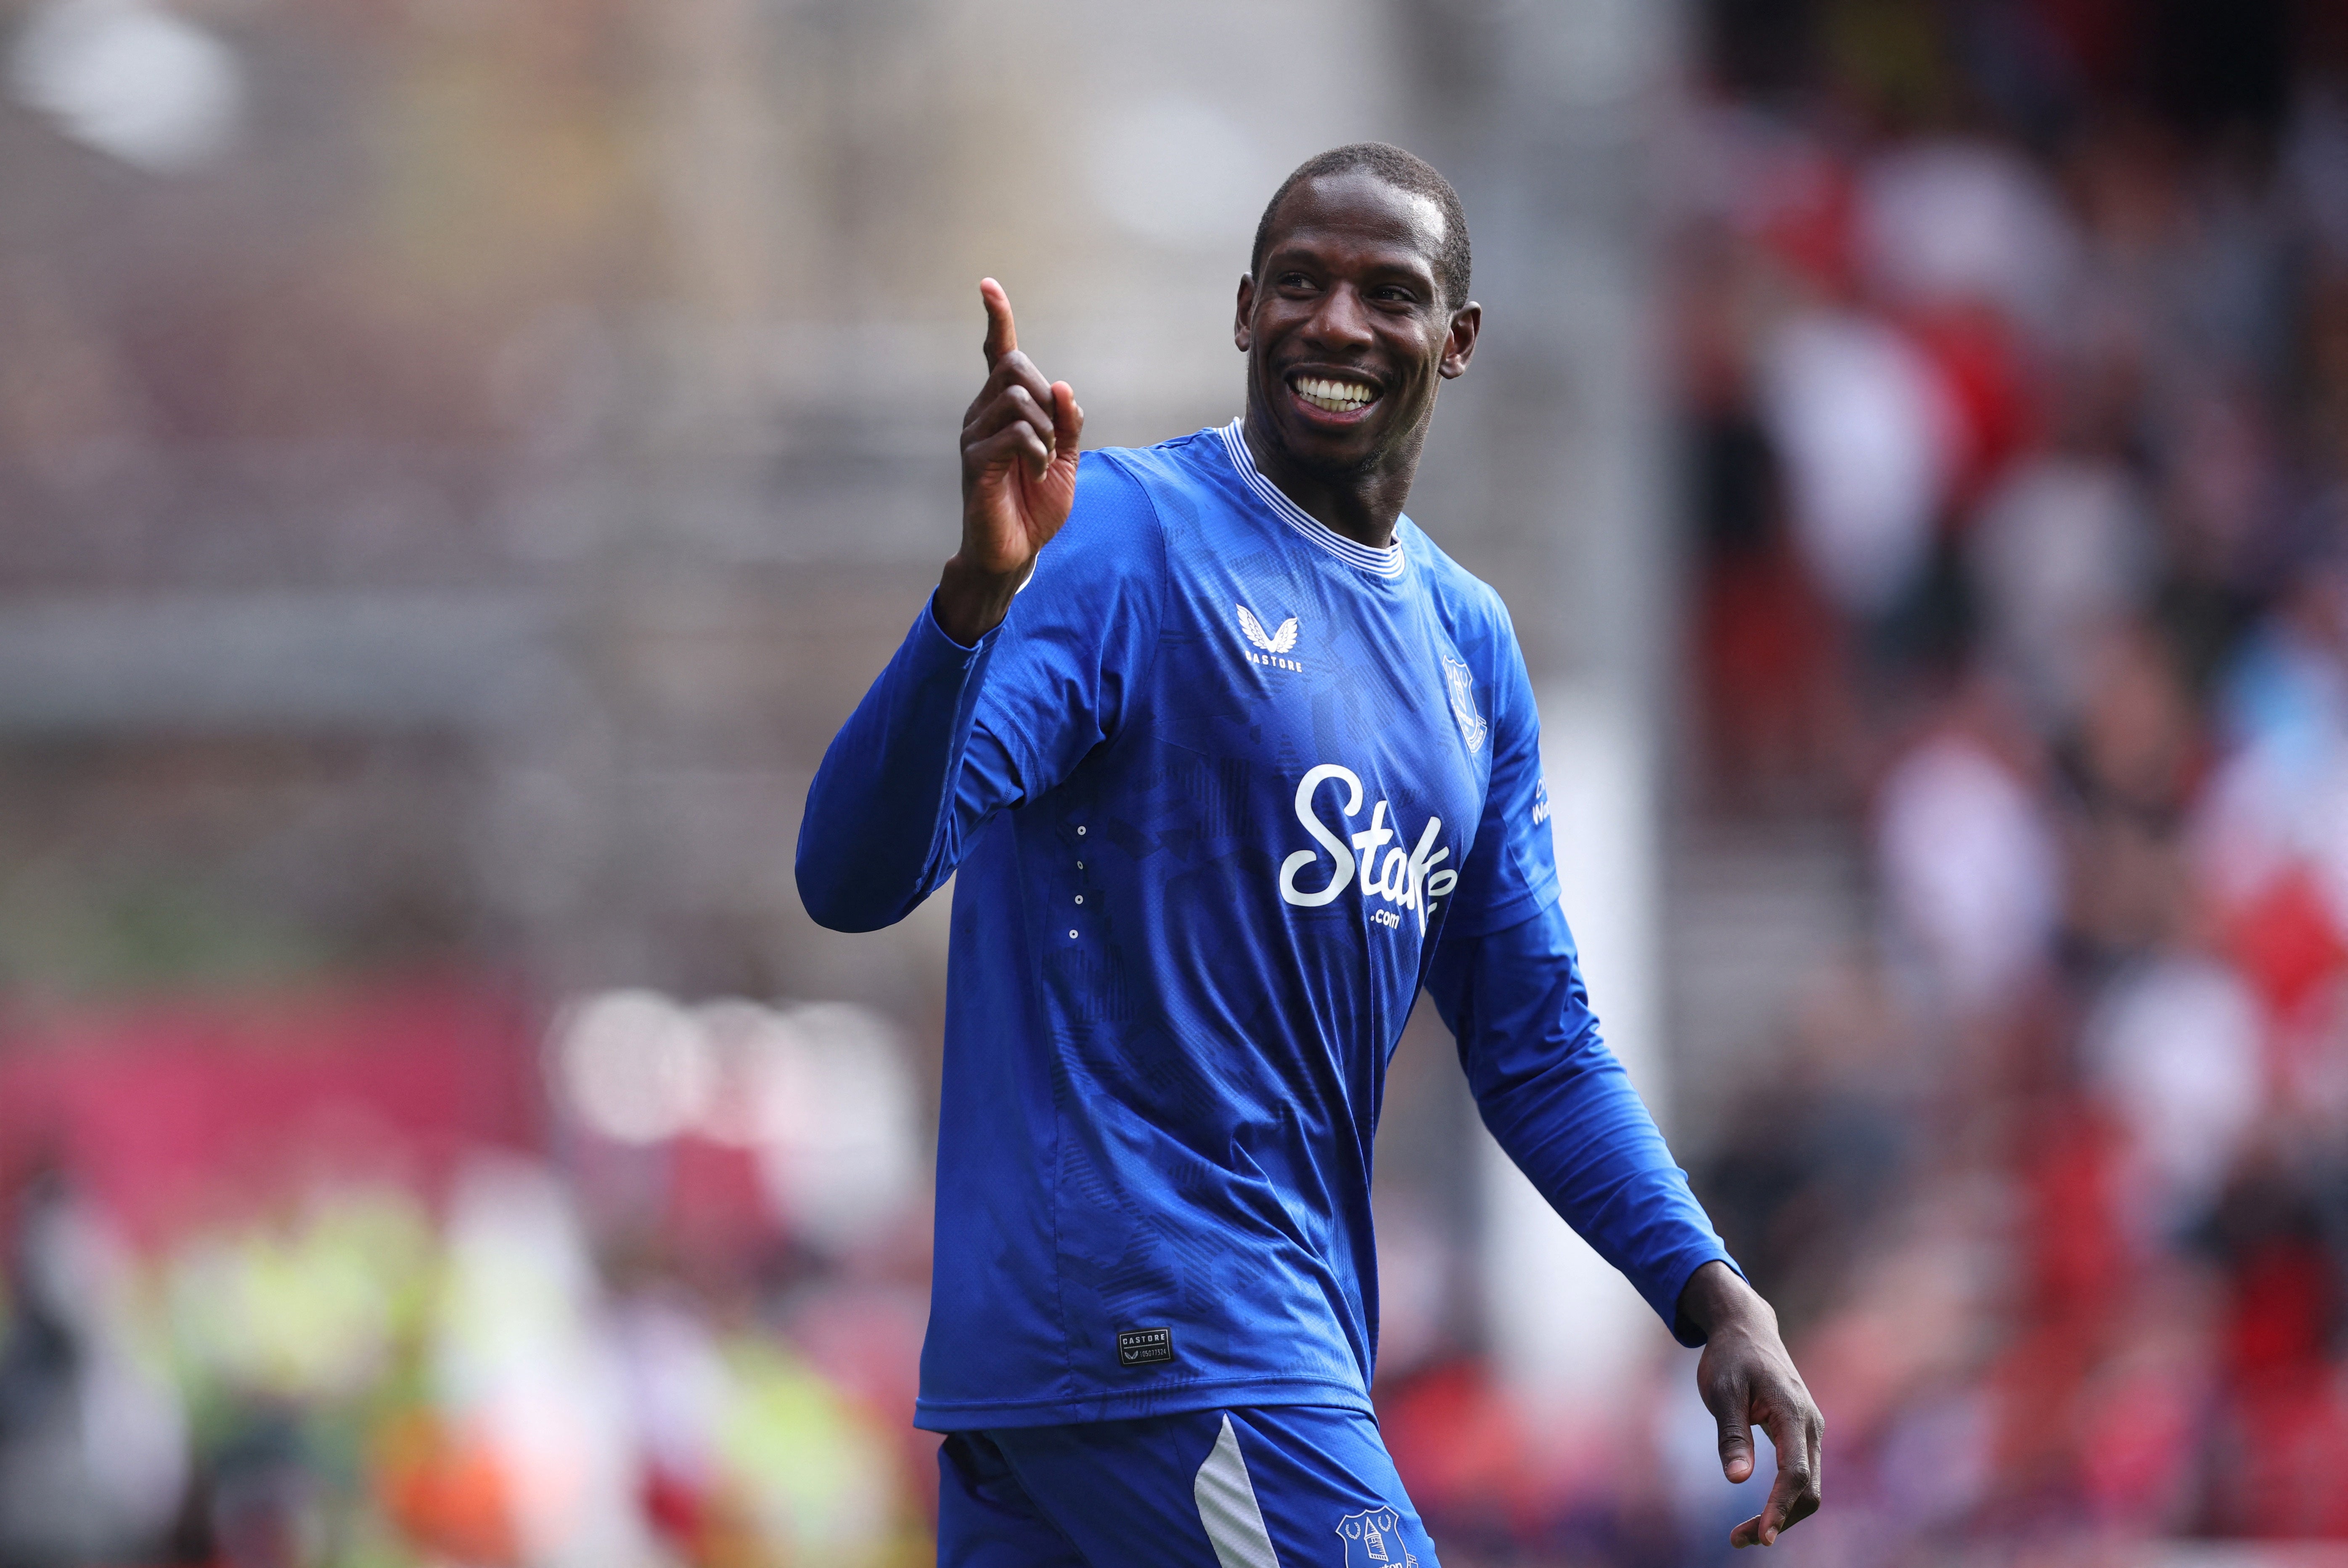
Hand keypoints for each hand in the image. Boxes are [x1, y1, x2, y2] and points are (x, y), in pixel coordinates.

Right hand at [937, 278, 1082, 644]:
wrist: (1015, 551)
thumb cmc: (1035, 506)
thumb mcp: (1066, 459)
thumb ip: (1068, 422)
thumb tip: (1062, 385)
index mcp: (1002, 409)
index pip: (996, 353)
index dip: (996, 319)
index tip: (988, 286)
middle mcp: (982, 413)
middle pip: (1014, 366)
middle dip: (1046, 395)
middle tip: (1053, 439)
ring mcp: (975, 435)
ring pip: (1017, 396)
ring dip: (1046, 427)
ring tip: (1043, 461)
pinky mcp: (975, 459)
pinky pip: (1017, 431)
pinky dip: (1039, 450)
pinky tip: (1035, 473)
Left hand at [1677, 1261, 1822, 1546]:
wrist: (1746, 1328)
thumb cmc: (1730, 1357)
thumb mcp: (1722, 1390)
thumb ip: (1731, 1434)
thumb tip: (1738, 1480)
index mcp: (1793, 1411)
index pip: (1794, 1472)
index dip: (1780, 1507)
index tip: (1762, 1536)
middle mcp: (1811, 1424)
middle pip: (1809, 1489)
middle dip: (1780, 1519)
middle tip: (1738, 1540)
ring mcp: (1811, 1430)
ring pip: (1809, 1487)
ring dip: (1783, 1514)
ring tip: (1742, 1534)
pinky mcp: (1802, 1435)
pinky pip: (1801, 1475)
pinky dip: (1785, 1499)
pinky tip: (1759, 1512)